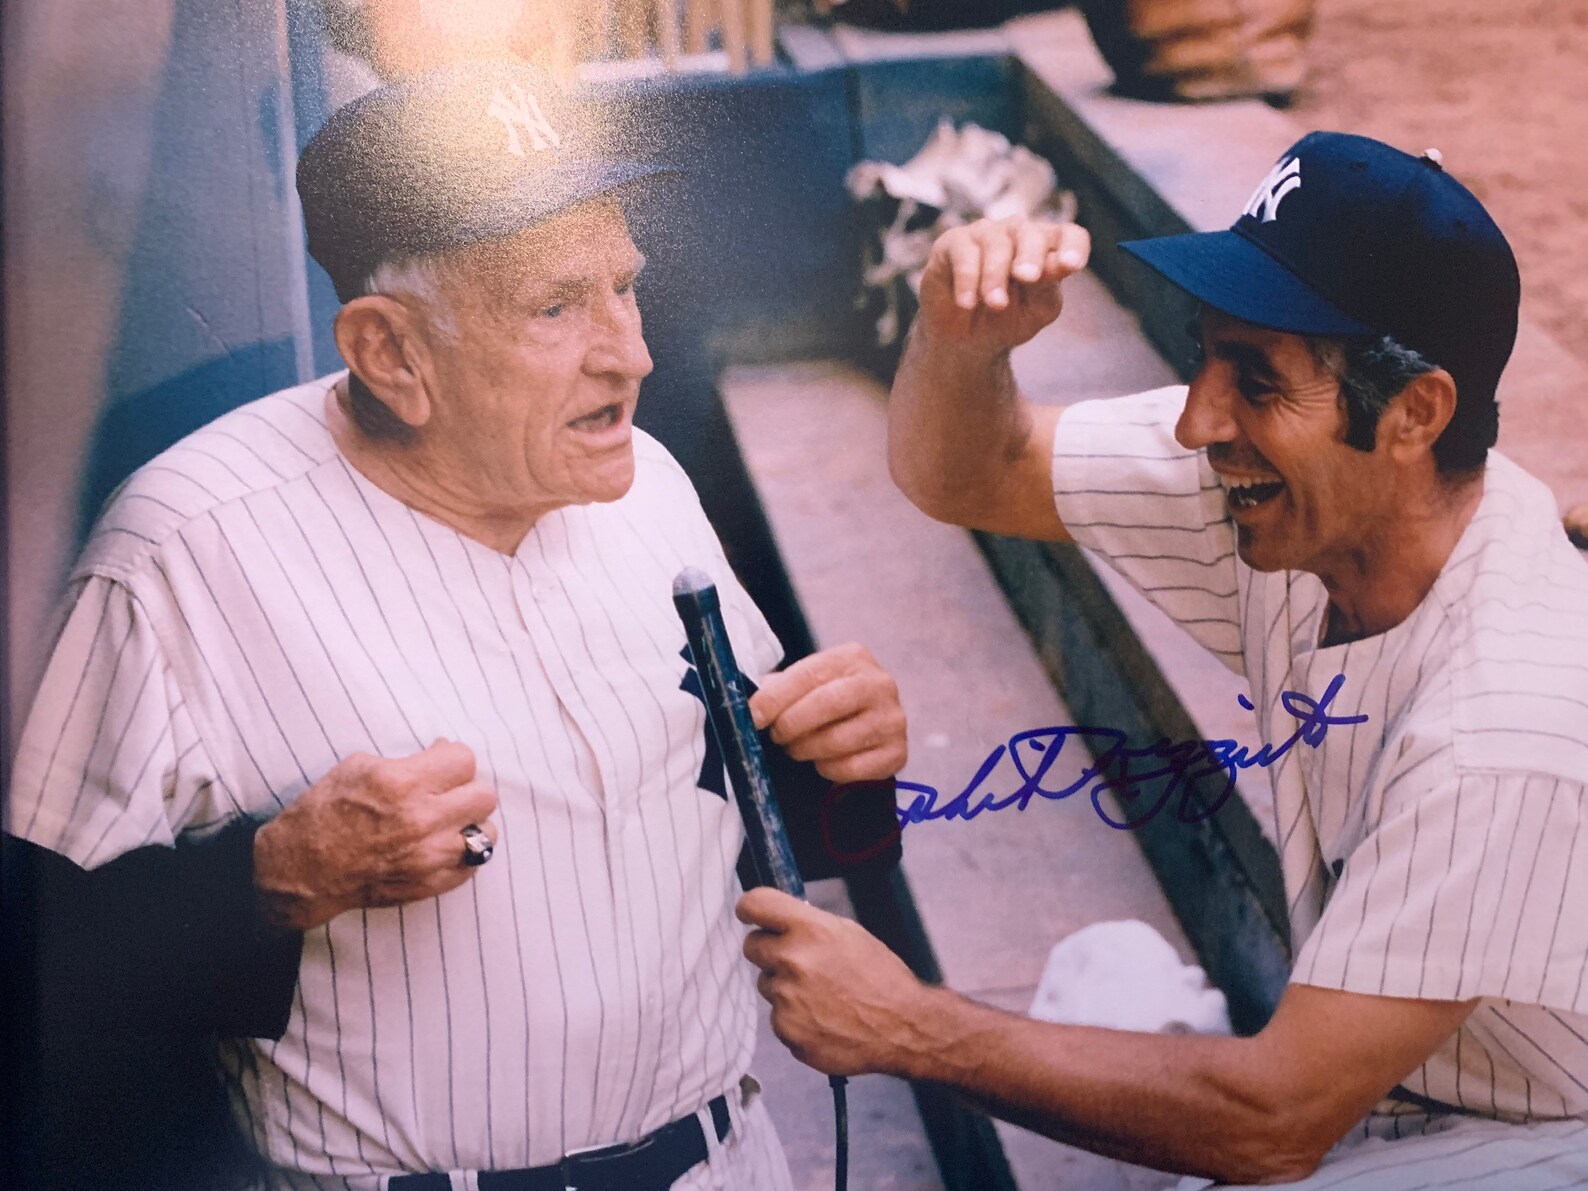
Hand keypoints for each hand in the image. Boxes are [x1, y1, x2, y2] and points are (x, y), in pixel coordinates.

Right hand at [253, 739, 498, 930]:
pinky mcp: (428, 885)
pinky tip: (442, 846)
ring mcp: (427, 857)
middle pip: (484, 795)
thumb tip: (442, 753)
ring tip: (449, 822)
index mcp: (401, 783)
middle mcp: (420, 820)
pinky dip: (462, 855)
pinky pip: (471, 866)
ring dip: (470, 824)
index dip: (452, 759)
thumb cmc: (324, 812)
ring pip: (486, 834)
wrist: (300, 870)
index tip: (441, 763)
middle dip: (467, 788)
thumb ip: (407, 760)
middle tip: (448, 792)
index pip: (464, 761)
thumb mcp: (358, 766)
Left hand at [737, 887, 928, 1076]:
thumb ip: (810, 924)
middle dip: (770, 950)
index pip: (755, 905)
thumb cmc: (881, 978)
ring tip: (822, 995)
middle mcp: (793, 961)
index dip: (750, 909)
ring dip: (785, 988)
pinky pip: (778, 1017)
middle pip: (752, 946)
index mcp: (810, 930)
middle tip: (797, 961)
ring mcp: (787, 1000)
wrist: (902, 1027)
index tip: (749, 914)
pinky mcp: (786, 1031)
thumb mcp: (850, 934)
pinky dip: (795, 1018)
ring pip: (766, 985)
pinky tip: (823, 1018)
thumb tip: (780, 922)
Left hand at [749, 643, 906, 783]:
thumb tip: (753, 706)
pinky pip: (852, 769)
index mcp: (853, 657)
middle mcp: (880, 684)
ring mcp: (893, 719)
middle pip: (828, 703)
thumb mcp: (807, 683)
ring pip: (838, 740)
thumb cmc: (829, 700)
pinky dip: (828, 769)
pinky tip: (822, 761)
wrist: (868, 726)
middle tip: (776, 736)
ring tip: (797, 748)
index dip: (776, 697)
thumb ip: (779, 688)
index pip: (809, 674)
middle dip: (792, 723)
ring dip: (806, 749)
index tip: (753, 716)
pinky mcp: (898, 753)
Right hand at [916, 217, 1090, 351]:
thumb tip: (1060, 265)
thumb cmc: (1008, 320)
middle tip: (1027, 277)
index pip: (1069, 235)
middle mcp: (1018, 233)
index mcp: (1047, 248)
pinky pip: (964, 253)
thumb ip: (1049, 287)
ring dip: (996, 276)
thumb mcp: (1036, 310)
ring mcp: (985, 234)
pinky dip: (967, 279)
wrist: (966, 340)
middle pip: (1031, 234)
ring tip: (996, 305)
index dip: (1073, 246)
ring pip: (995, 243)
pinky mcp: (953, 242)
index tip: (1071, 266)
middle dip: (1030, 257)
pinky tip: (967, 303)